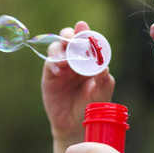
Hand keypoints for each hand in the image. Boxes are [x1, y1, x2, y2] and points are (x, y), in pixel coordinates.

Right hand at [41, 21, 114, 143]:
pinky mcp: (49, 76)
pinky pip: (49, 64)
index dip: (83, 31)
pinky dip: (53, 63)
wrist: (75, 126)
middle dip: (68, 35)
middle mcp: (74, 60)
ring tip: (64, 60)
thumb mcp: (101, 95)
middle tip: (71, 38)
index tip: (82, 26)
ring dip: (59, 49)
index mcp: (88, 60)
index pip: (86, 41)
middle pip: (68, 40)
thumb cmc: (91, 108)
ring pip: (56, 48)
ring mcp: (61, 67)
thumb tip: (104, 68)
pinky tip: (58, 69)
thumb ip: (104, 82)